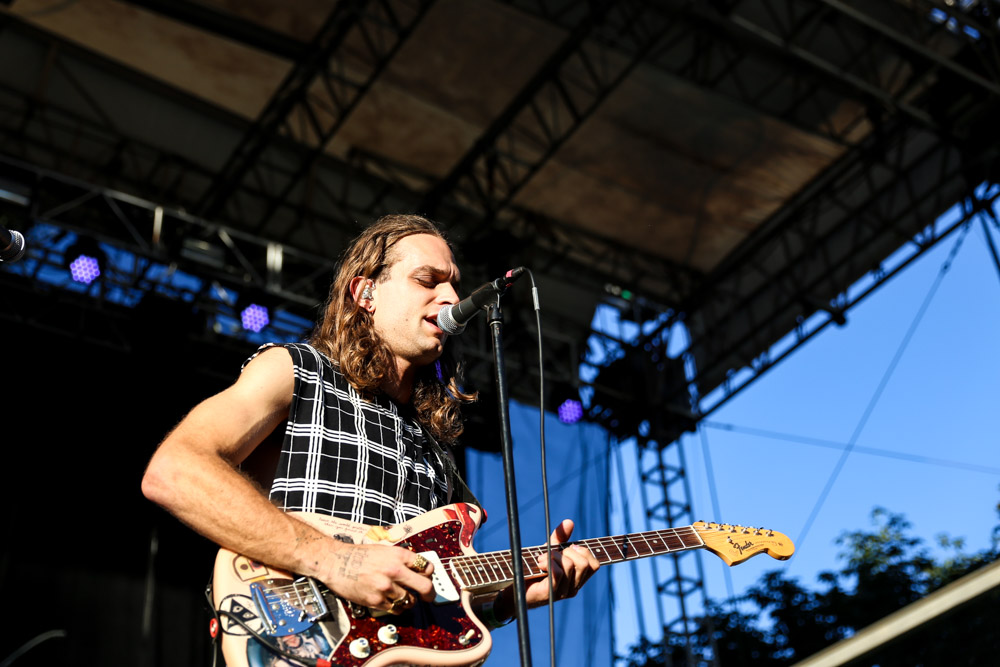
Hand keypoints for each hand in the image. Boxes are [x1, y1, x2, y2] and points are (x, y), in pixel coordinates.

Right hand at [319, 542, 434, 613]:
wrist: (335, 562)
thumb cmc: (359, 555)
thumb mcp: (385, 550)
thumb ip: (402, 560)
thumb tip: (418, 571)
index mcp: (398, 555)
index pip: (426, 567)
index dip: (429, 574)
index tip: (427, 578)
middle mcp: (394, 570)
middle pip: (425, 587)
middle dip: (429, 594)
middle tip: (428, 597)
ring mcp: (385, 587)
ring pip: (409, 601)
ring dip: (408, 601)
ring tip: (402, 597)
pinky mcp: (375, 600)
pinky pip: (394, 609)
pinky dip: (395, 607)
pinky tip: (390, 602)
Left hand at [524, 519, 599, 606]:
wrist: (515, 586)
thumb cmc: (533, 569)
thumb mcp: (549, 550)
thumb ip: (560, 537)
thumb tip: (569, 521)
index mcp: (577, 579)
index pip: (595, 565)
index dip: (584, 551)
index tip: (569, 548)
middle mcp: (573, 588)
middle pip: (585, 564)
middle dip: (568, 552)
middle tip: (553, 553)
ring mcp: (563, 592)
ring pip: (570, 565)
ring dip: (553, 555)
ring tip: (541, 558)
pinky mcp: (550, 593)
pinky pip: (558, 573)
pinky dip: (548, 562)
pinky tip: (540, 563)